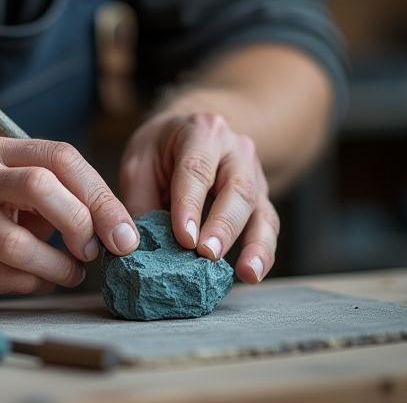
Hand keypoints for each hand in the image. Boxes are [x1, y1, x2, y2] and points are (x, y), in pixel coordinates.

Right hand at [0, 135, 138, 310]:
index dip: (100, 193)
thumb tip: (115, 223)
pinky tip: (37, 277)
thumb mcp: (3, 184)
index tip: (123, 227)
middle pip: (45, 187)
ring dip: (64, 265)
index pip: (59, 157)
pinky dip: (41, 282)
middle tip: (100, 248)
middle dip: (86, 221)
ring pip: (29, 245)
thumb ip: (52, 190)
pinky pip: (19, 277)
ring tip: (73, 270)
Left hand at [119, 112, 278, 282]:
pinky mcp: (260, 197)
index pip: (196, 169)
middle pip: (236, 189)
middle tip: (207, 255)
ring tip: (246, 273)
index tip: (184, 237)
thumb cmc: (160, 150)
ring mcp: (253, 173)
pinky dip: (262, 251)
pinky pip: (267, 223)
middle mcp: (235, 150)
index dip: (190, 205)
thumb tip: (139, 247)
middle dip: (223, 226)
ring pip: (259, 209)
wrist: (188, 133)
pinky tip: (252, 273)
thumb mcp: (139, 163)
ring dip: (255, 244)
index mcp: (201, 132)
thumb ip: (140, 201)